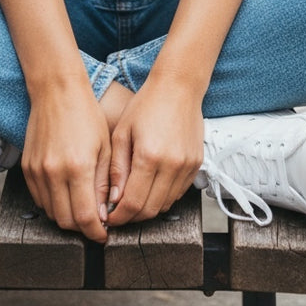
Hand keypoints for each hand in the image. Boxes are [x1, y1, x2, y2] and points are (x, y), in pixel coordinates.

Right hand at [21, 83, 111, 241]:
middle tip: (94, 221)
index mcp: (78, 167)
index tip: (104, 234)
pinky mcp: (26, 168)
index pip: (85, 217)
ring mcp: (37, 171)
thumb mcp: (104, 147)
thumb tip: (104, 213)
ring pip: (51, 213)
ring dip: (67, 217)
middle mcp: (54, 172)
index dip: (96, 232)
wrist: (56, 91)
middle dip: (82, 227)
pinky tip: (65, 194)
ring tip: (81, 206)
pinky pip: (38, 200)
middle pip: (66, 221)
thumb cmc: (86, 114)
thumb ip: (104, 183)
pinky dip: (52, 204)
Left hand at [105, 78, 203, 225]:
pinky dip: (163, 197)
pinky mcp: (197, 165)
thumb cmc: (146, 105)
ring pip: (166, 205)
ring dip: (148, 209)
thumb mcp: (122, 132)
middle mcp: (171, 165)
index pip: (133, 203)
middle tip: (119, 213)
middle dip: (131, 217)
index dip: (119, 217)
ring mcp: (187, 166)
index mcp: (149, 156)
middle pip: (150, 210)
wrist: (178, 87)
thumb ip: (117, 169)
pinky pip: (179, 193)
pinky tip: (151, 187)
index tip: (109, 217)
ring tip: (133, 200)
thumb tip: (113, 199)